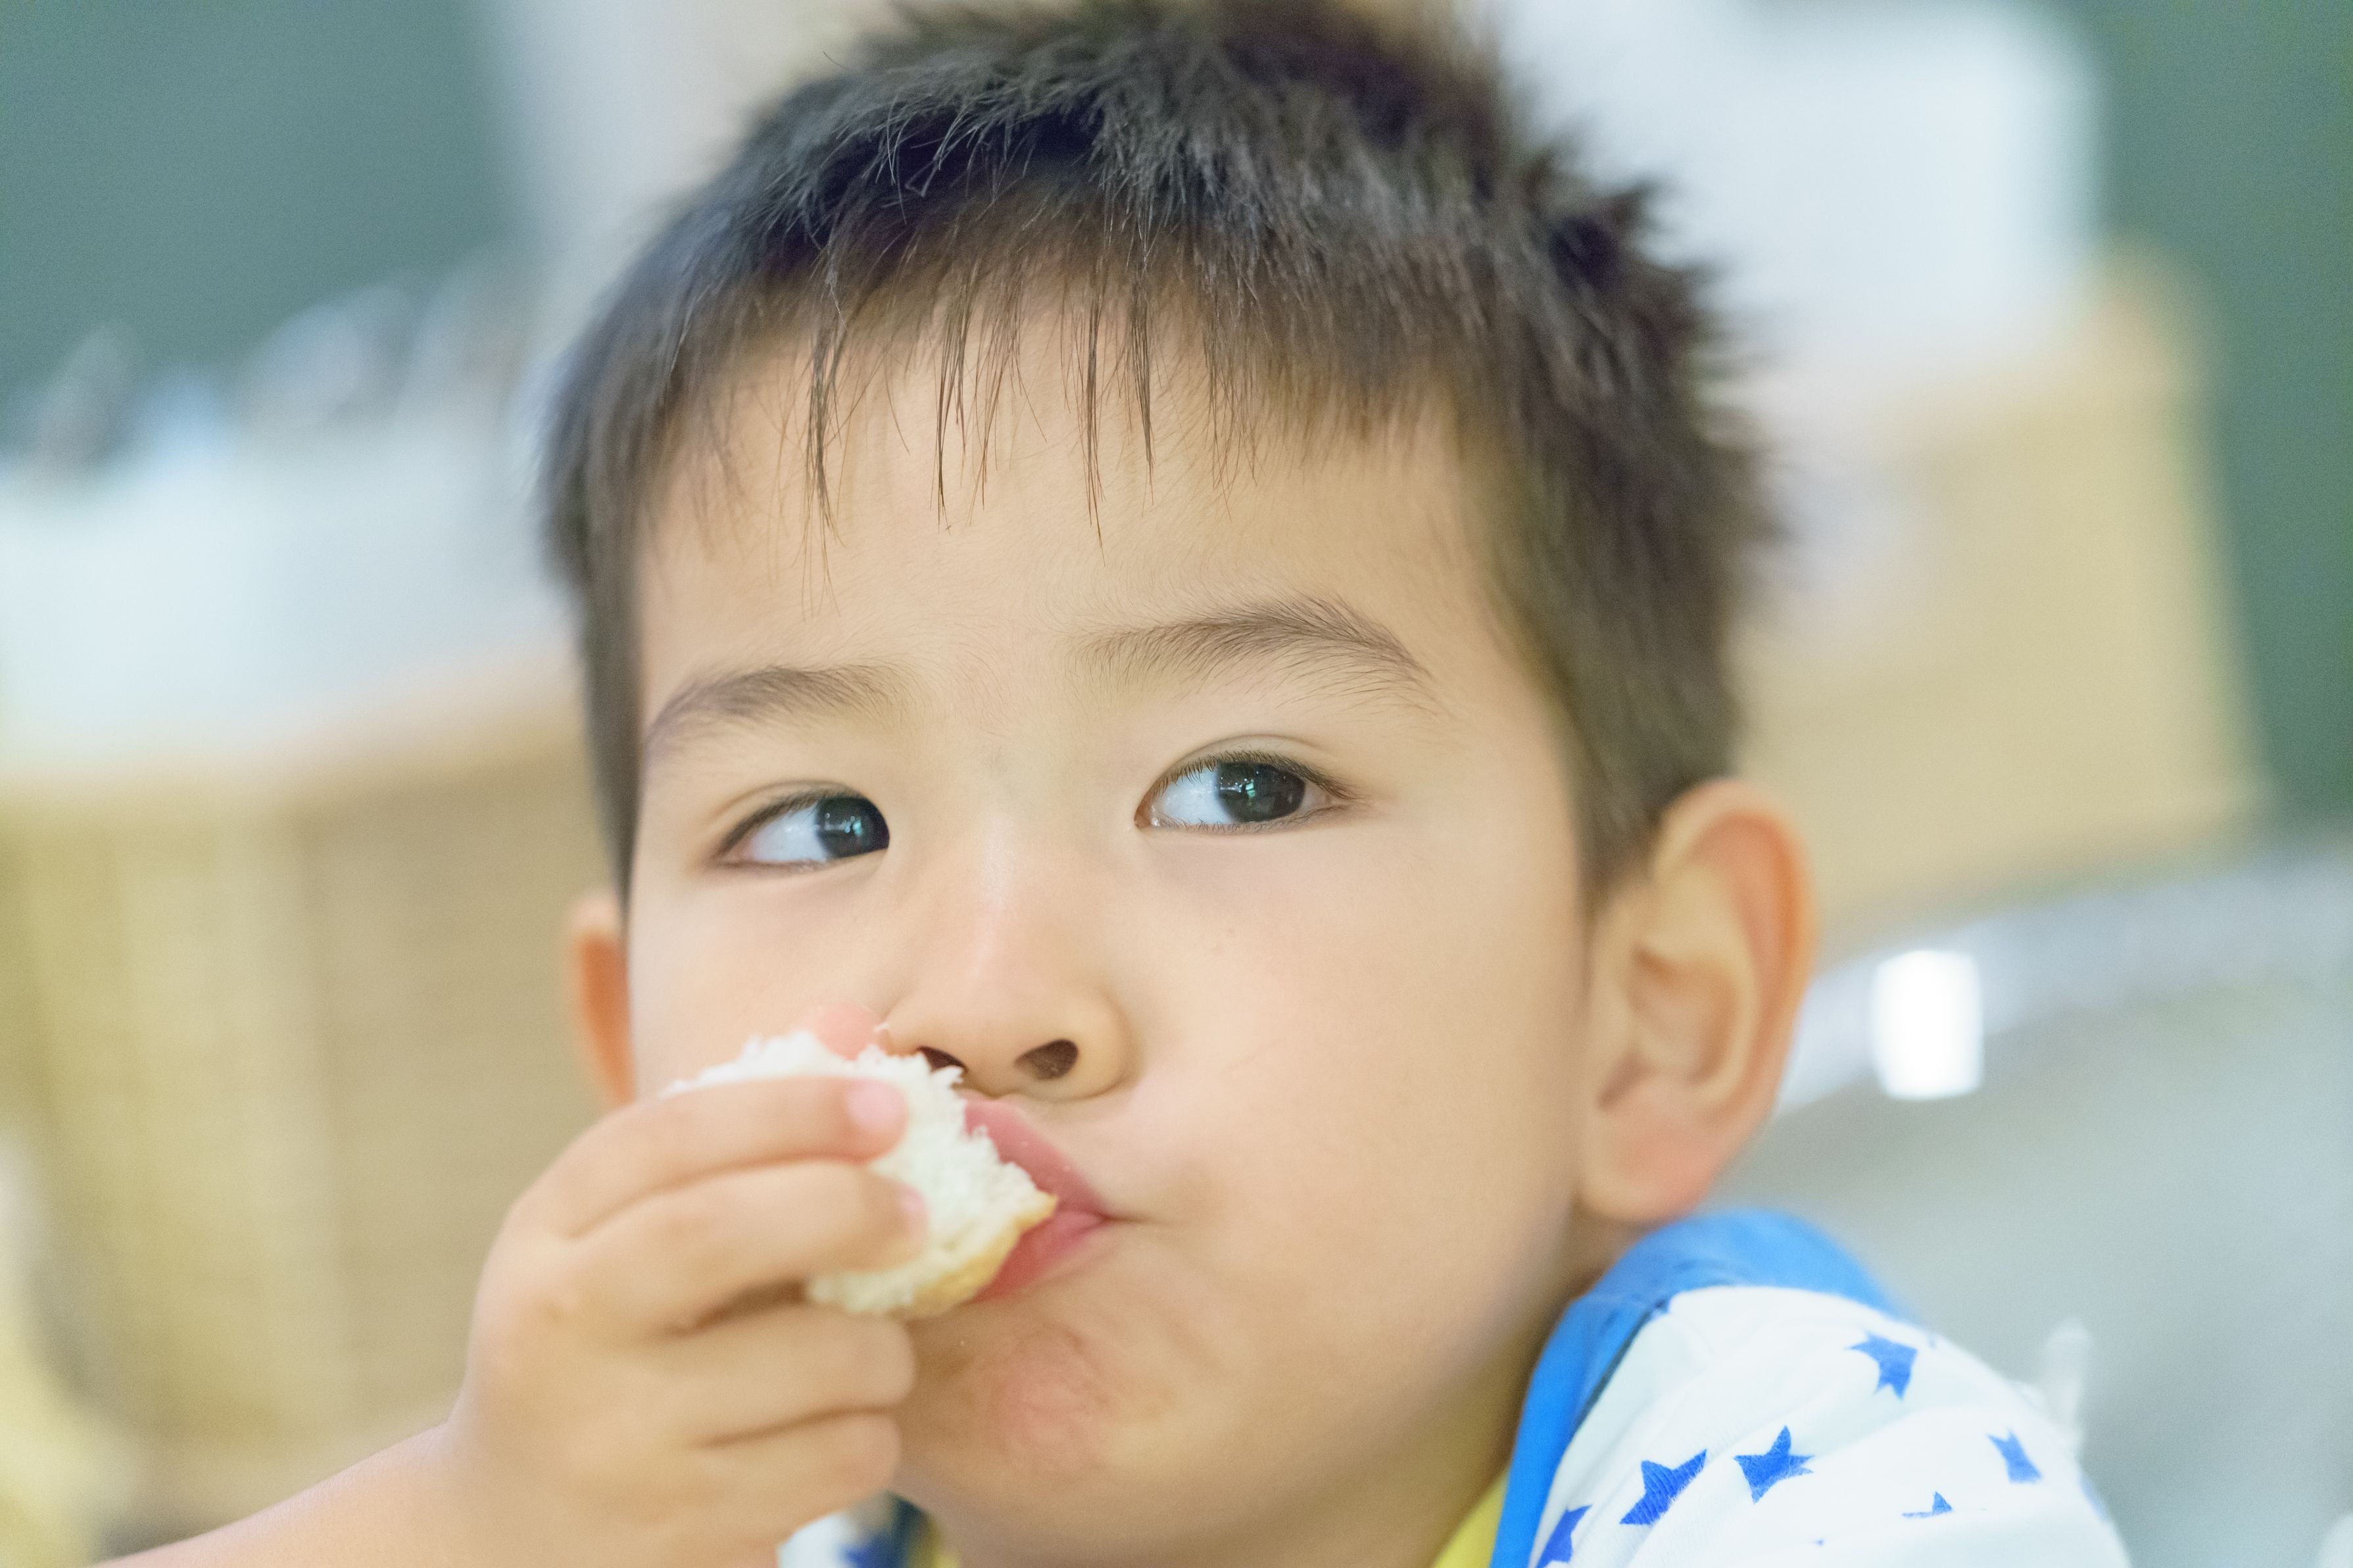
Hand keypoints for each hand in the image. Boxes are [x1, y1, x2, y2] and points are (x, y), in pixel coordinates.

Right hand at [421, 1006, 924, 1567]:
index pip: (659, 1137)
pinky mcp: (683, 1532)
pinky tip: (834, 1431)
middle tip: (917, 1211)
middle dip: (842, 1204)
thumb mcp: (630, 1244)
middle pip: (713, 1230)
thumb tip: (852, 1024)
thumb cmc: (611, 1352)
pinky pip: (838, 1457)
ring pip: (813, 1359)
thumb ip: (733, 1144)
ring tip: (868, 1350)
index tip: (887, 1103)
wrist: (514, 1542)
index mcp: (543, 1238)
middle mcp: (558, 1332)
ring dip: (882, 1346)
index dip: (787, 1107)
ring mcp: (615, 1441)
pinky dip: (870, 1434)